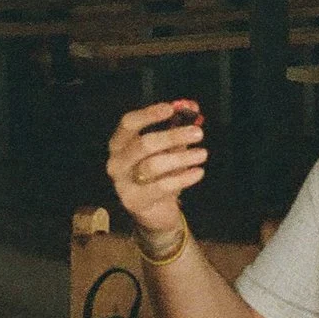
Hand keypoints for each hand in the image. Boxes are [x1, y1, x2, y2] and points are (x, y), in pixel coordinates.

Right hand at [103, 101, 206, 237]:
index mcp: (119, 143)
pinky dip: (183, 178)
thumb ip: (177, 126)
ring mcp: (122, 184)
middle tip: (198, 133)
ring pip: (153, 165)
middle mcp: (116, 162)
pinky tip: (198, 172)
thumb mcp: (167, 148)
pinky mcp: (135, 201)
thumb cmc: (158, 174)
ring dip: (181, 158)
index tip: (171, 109)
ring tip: (202, 154)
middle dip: (172, 136)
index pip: (129, 123)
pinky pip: (161, 187)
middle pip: (143, 144)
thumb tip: (191, 106)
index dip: (149, 114)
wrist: (153, 211)